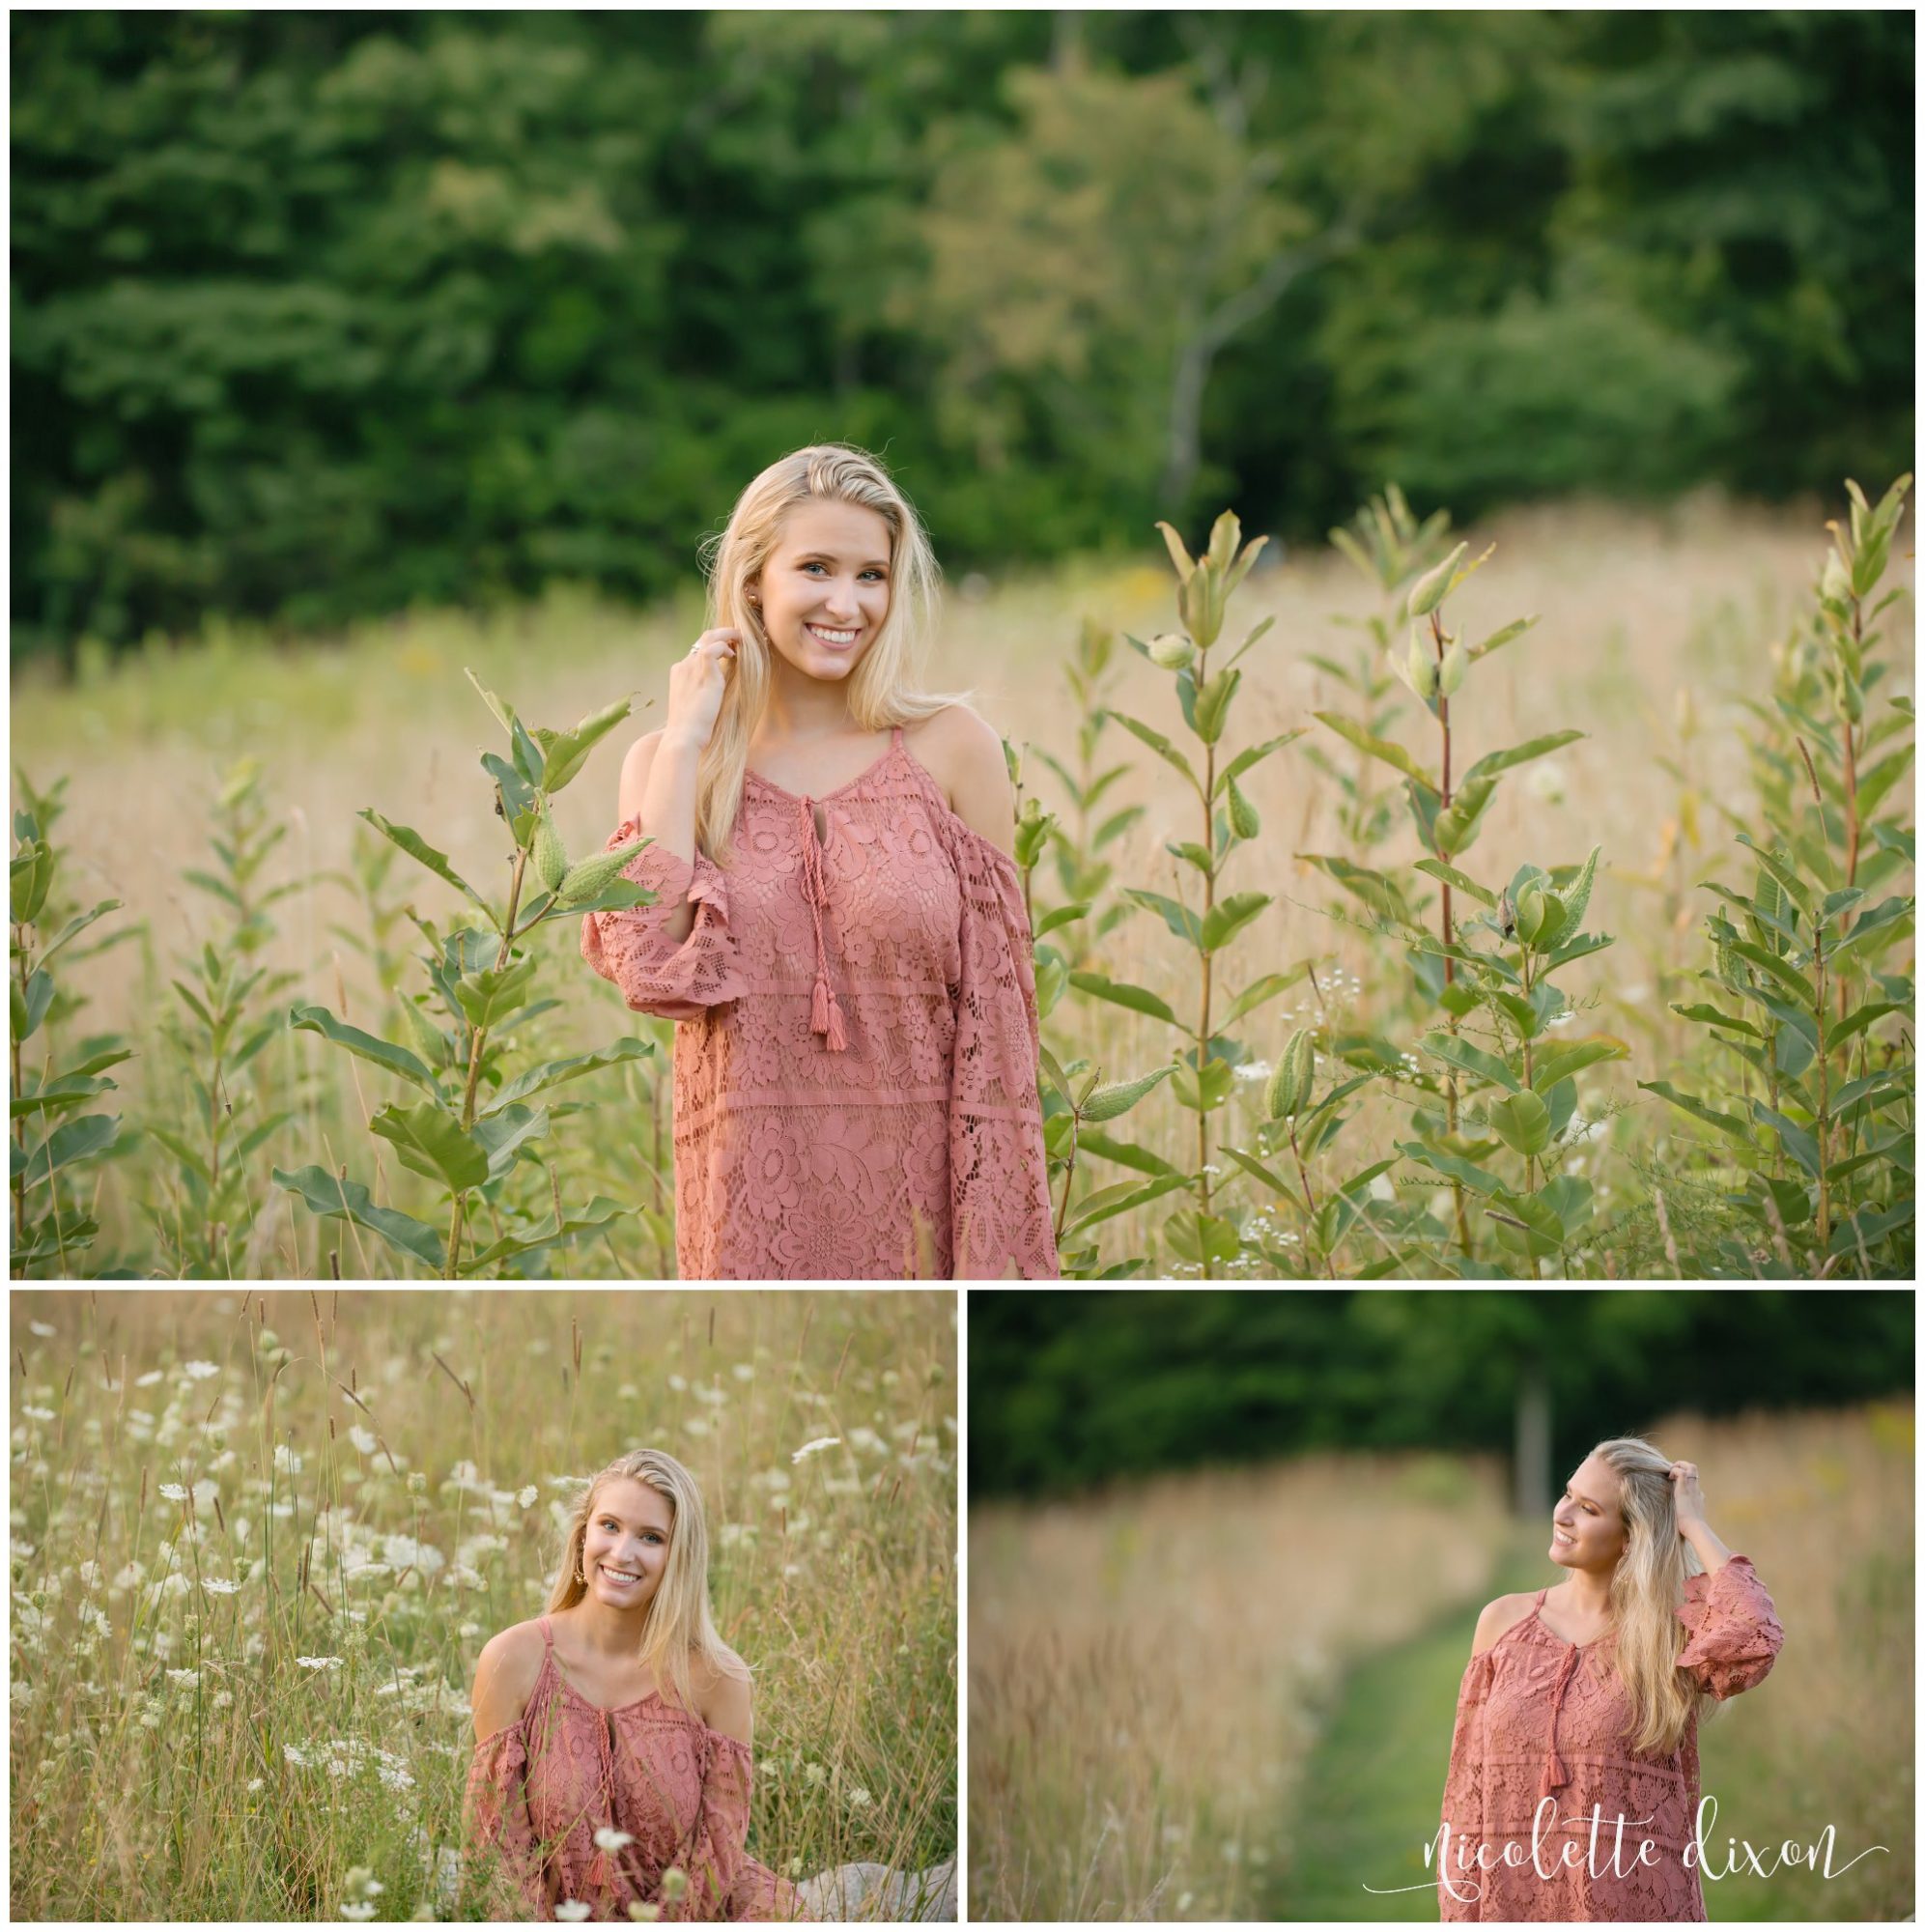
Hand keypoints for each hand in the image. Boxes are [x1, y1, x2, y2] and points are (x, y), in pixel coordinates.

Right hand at [663, 629, 738, 751]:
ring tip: (741, 639)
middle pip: (702, 639)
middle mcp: (684, 667)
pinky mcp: (704, 674)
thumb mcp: (695, 707)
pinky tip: (734, 655)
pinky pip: (714, 647)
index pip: (696, 651)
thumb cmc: (691, 730)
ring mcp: (692, 668)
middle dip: (722, 634)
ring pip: (709, 637)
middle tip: (738, 638)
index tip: (730, 650)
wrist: (683, 737)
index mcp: (679, 673)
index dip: (714, 646)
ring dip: (727, 634)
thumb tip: (716, 696)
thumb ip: (703, 694)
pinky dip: (725, 645)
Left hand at [1668, 1460, 1706, 1530]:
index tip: (1675, 1480)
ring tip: (1670, 1471)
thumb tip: (1679, 1522)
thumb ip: (1685, 1517)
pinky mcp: (1684, 1489)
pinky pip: (1681, 1472)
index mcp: (1698, 1497)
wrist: (1694, 1529)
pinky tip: (1669, 1477)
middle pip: (1694, 1470)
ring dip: (1679, 1465)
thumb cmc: (1690, 1529)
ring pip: (1691, 1467)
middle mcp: (1697, 1490)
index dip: (1685, 1479)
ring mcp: (1692, 1489)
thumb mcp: (1689, 1520)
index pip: (1694, 1483)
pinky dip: (1675, 1470)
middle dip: (1683, 1466)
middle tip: (1673, 1471)